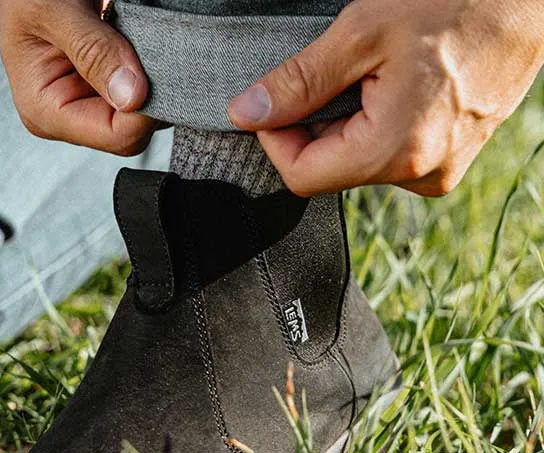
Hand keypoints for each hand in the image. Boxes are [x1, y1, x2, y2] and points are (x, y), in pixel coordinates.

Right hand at [0, 0, 157, 154]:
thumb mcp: (54, 11)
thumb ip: (94, 51)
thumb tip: (131, 96)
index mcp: (46, 112)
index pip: (115, 137)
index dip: (144, 111)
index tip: (153, 72)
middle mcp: (68, 116)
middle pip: (132, 131)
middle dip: (148, 97)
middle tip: (143, 50)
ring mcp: (87, 105)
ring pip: (141, 115)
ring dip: (150, 82)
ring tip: (131, 42)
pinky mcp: (103, 92)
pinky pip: (141, 96)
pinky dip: (148, 73)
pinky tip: (134, 48)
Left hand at [228, 0, 543, 196]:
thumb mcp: (361, 32)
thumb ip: (298, 82)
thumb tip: (246, 113)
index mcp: (395, 152)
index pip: (301, 176)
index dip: (276, 139)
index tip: (275, 101)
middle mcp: (420, 175)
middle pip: (330, 170)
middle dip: (313, 126)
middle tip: (332, 72)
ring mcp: (439, 170)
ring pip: (358, 162)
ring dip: (345, 123)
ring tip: (374, 73)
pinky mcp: (450, 158)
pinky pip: (391, 154)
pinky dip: (375, 124)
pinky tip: (394, 84)